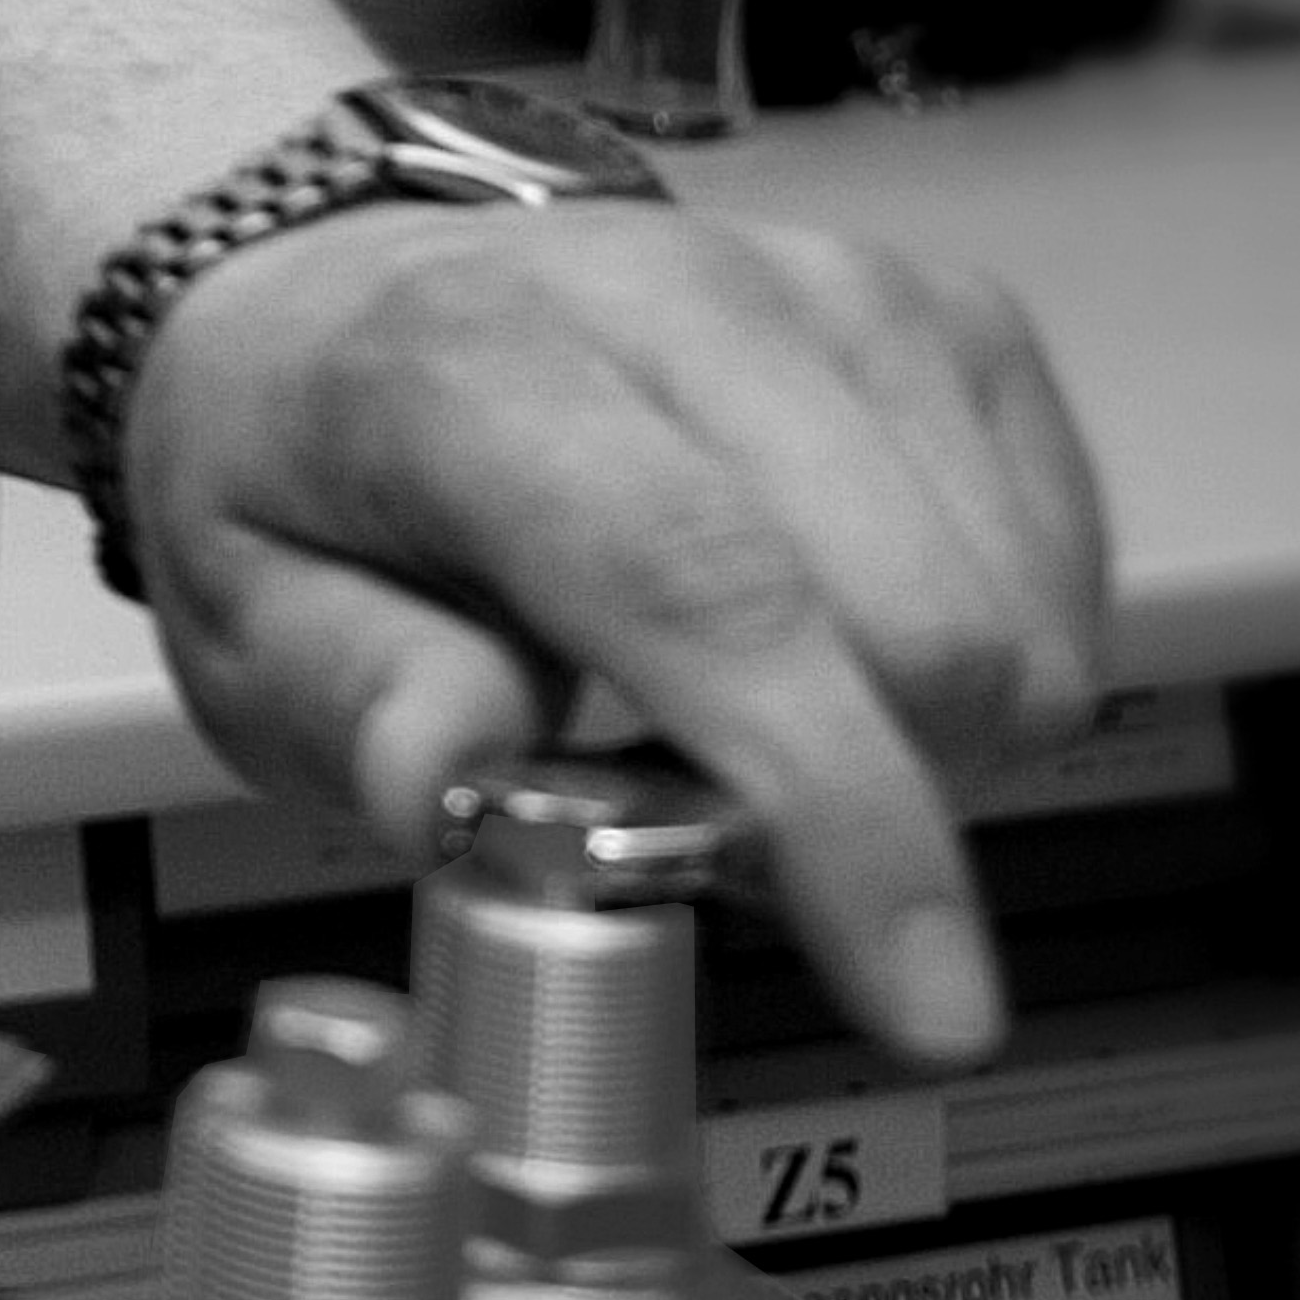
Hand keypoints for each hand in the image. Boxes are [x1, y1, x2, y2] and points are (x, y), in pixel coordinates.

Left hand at [110, 201, 1109, 1065]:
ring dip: (918, 741)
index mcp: (480, 368)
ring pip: (1018, 618)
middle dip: (869, 806)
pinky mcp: (951, 320)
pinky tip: (822, 645)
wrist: (352, 303)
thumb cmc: (309, 473)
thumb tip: (452, 784)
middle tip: (710, 830)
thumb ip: (353, 702)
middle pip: (925, 624)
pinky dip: (969, 664)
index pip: (714, 593)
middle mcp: (690, 298)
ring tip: (739, 721)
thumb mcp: (243, 616)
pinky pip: (1056, 567)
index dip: (841, 811)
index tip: (923, 1003)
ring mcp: (845, 296)